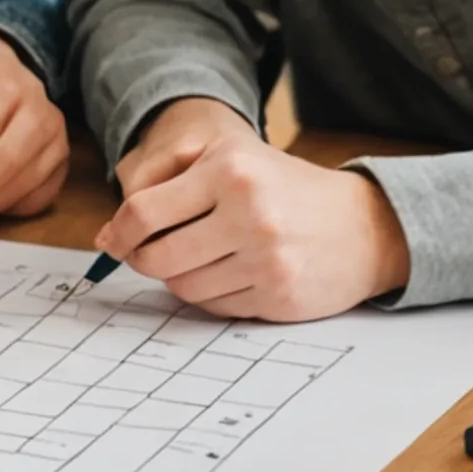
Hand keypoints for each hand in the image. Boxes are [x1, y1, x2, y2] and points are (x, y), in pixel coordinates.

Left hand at [94, 99, 412, 320]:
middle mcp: (249, 212)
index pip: (143, 211)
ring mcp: (266, 258)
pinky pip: (215, 307)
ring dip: (178, 279)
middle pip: (157, 256)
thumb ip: (168, 188)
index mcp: (230, 170)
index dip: (119, 233)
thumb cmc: (286, 190)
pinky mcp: (278, 295)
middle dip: (143, 260)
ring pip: (183, 286)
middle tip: (148, 256)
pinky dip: (210, 296)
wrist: (365, 226)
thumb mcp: (233, 164)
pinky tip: (227, 276)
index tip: (115, 241)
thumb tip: (107, 236)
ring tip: (198, 261)